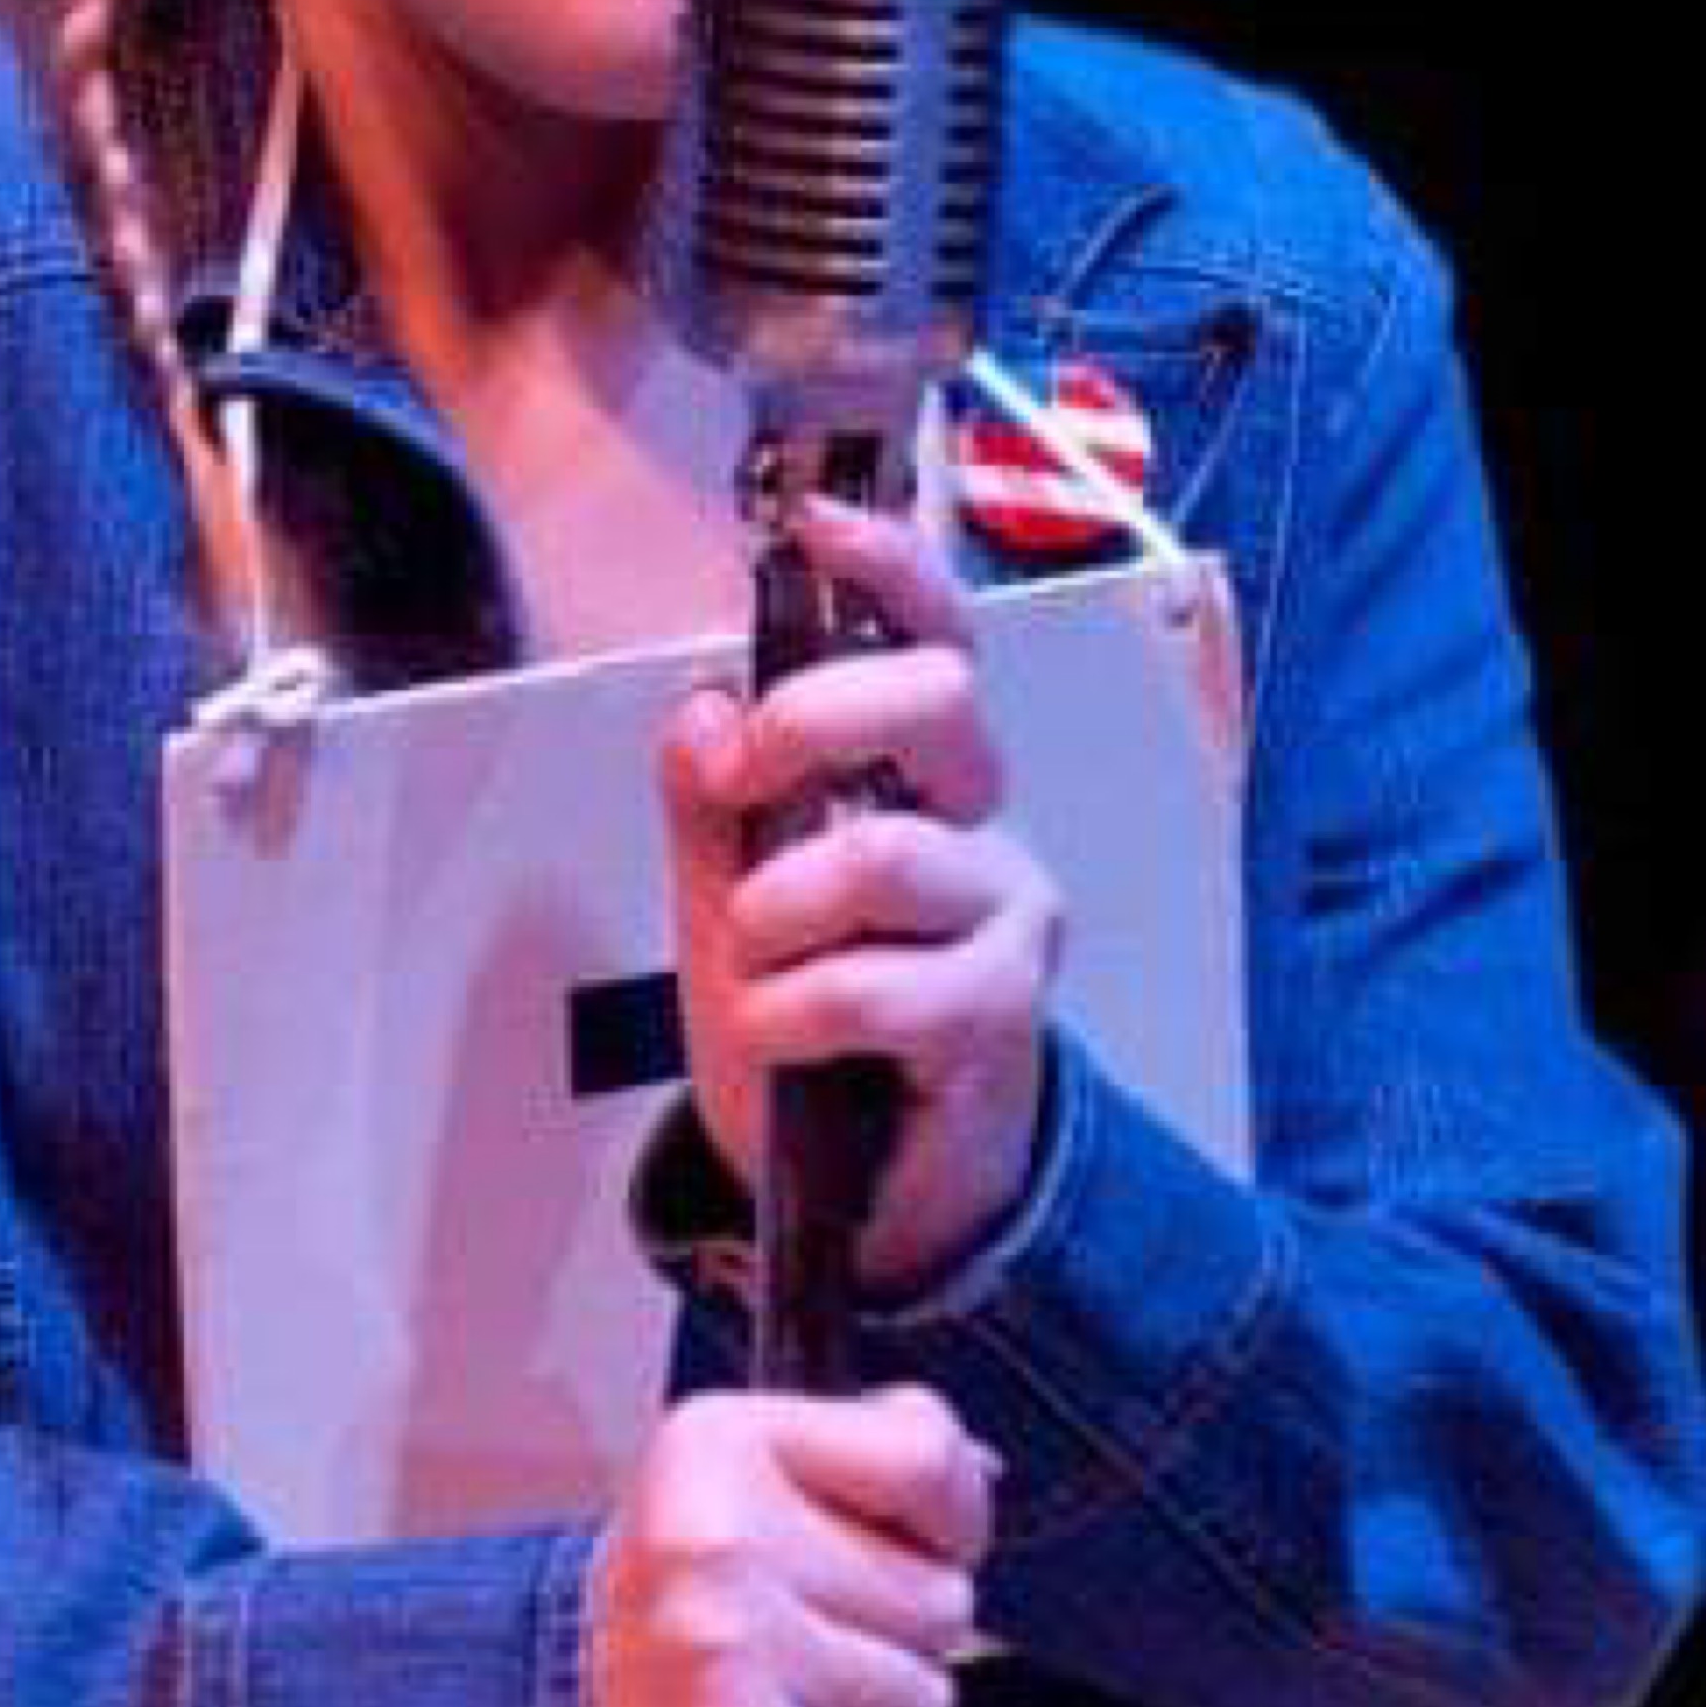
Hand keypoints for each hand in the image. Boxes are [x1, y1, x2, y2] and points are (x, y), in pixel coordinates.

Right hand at [584, 1384, 995, 1706]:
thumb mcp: (746, 1484)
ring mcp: (728, 1646)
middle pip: (943, 1597)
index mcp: (724, 1441)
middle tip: (816, 1644)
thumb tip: (980, 1473)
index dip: (955, 1518)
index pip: (928, 1458)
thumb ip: (868, 1454)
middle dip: (907, 1637)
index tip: (921, 1546)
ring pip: (929, 1699)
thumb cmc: (680, 1603)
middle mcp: (720, 1536)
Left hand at [661, 494, 1063, 1295]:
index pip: (936, 639)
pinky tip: (781, 1036)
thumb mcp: (727, 898)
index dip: (890, 569)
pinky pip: (876, 985)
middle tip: (745, 782)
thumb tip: (699, 706)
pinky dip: (792, 1013)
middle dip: (814, 719)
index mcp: (922, 775)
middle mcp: (984, 823)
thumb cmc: (817, 1019)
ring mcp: (1006, 912)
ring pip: (886, 854)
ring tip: (752, 969)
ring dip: (776, 917)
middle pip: (937, 703)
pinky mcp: (1001, 1011)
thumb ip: (712, 803)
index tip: (813, 525)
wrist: (878, 1181)